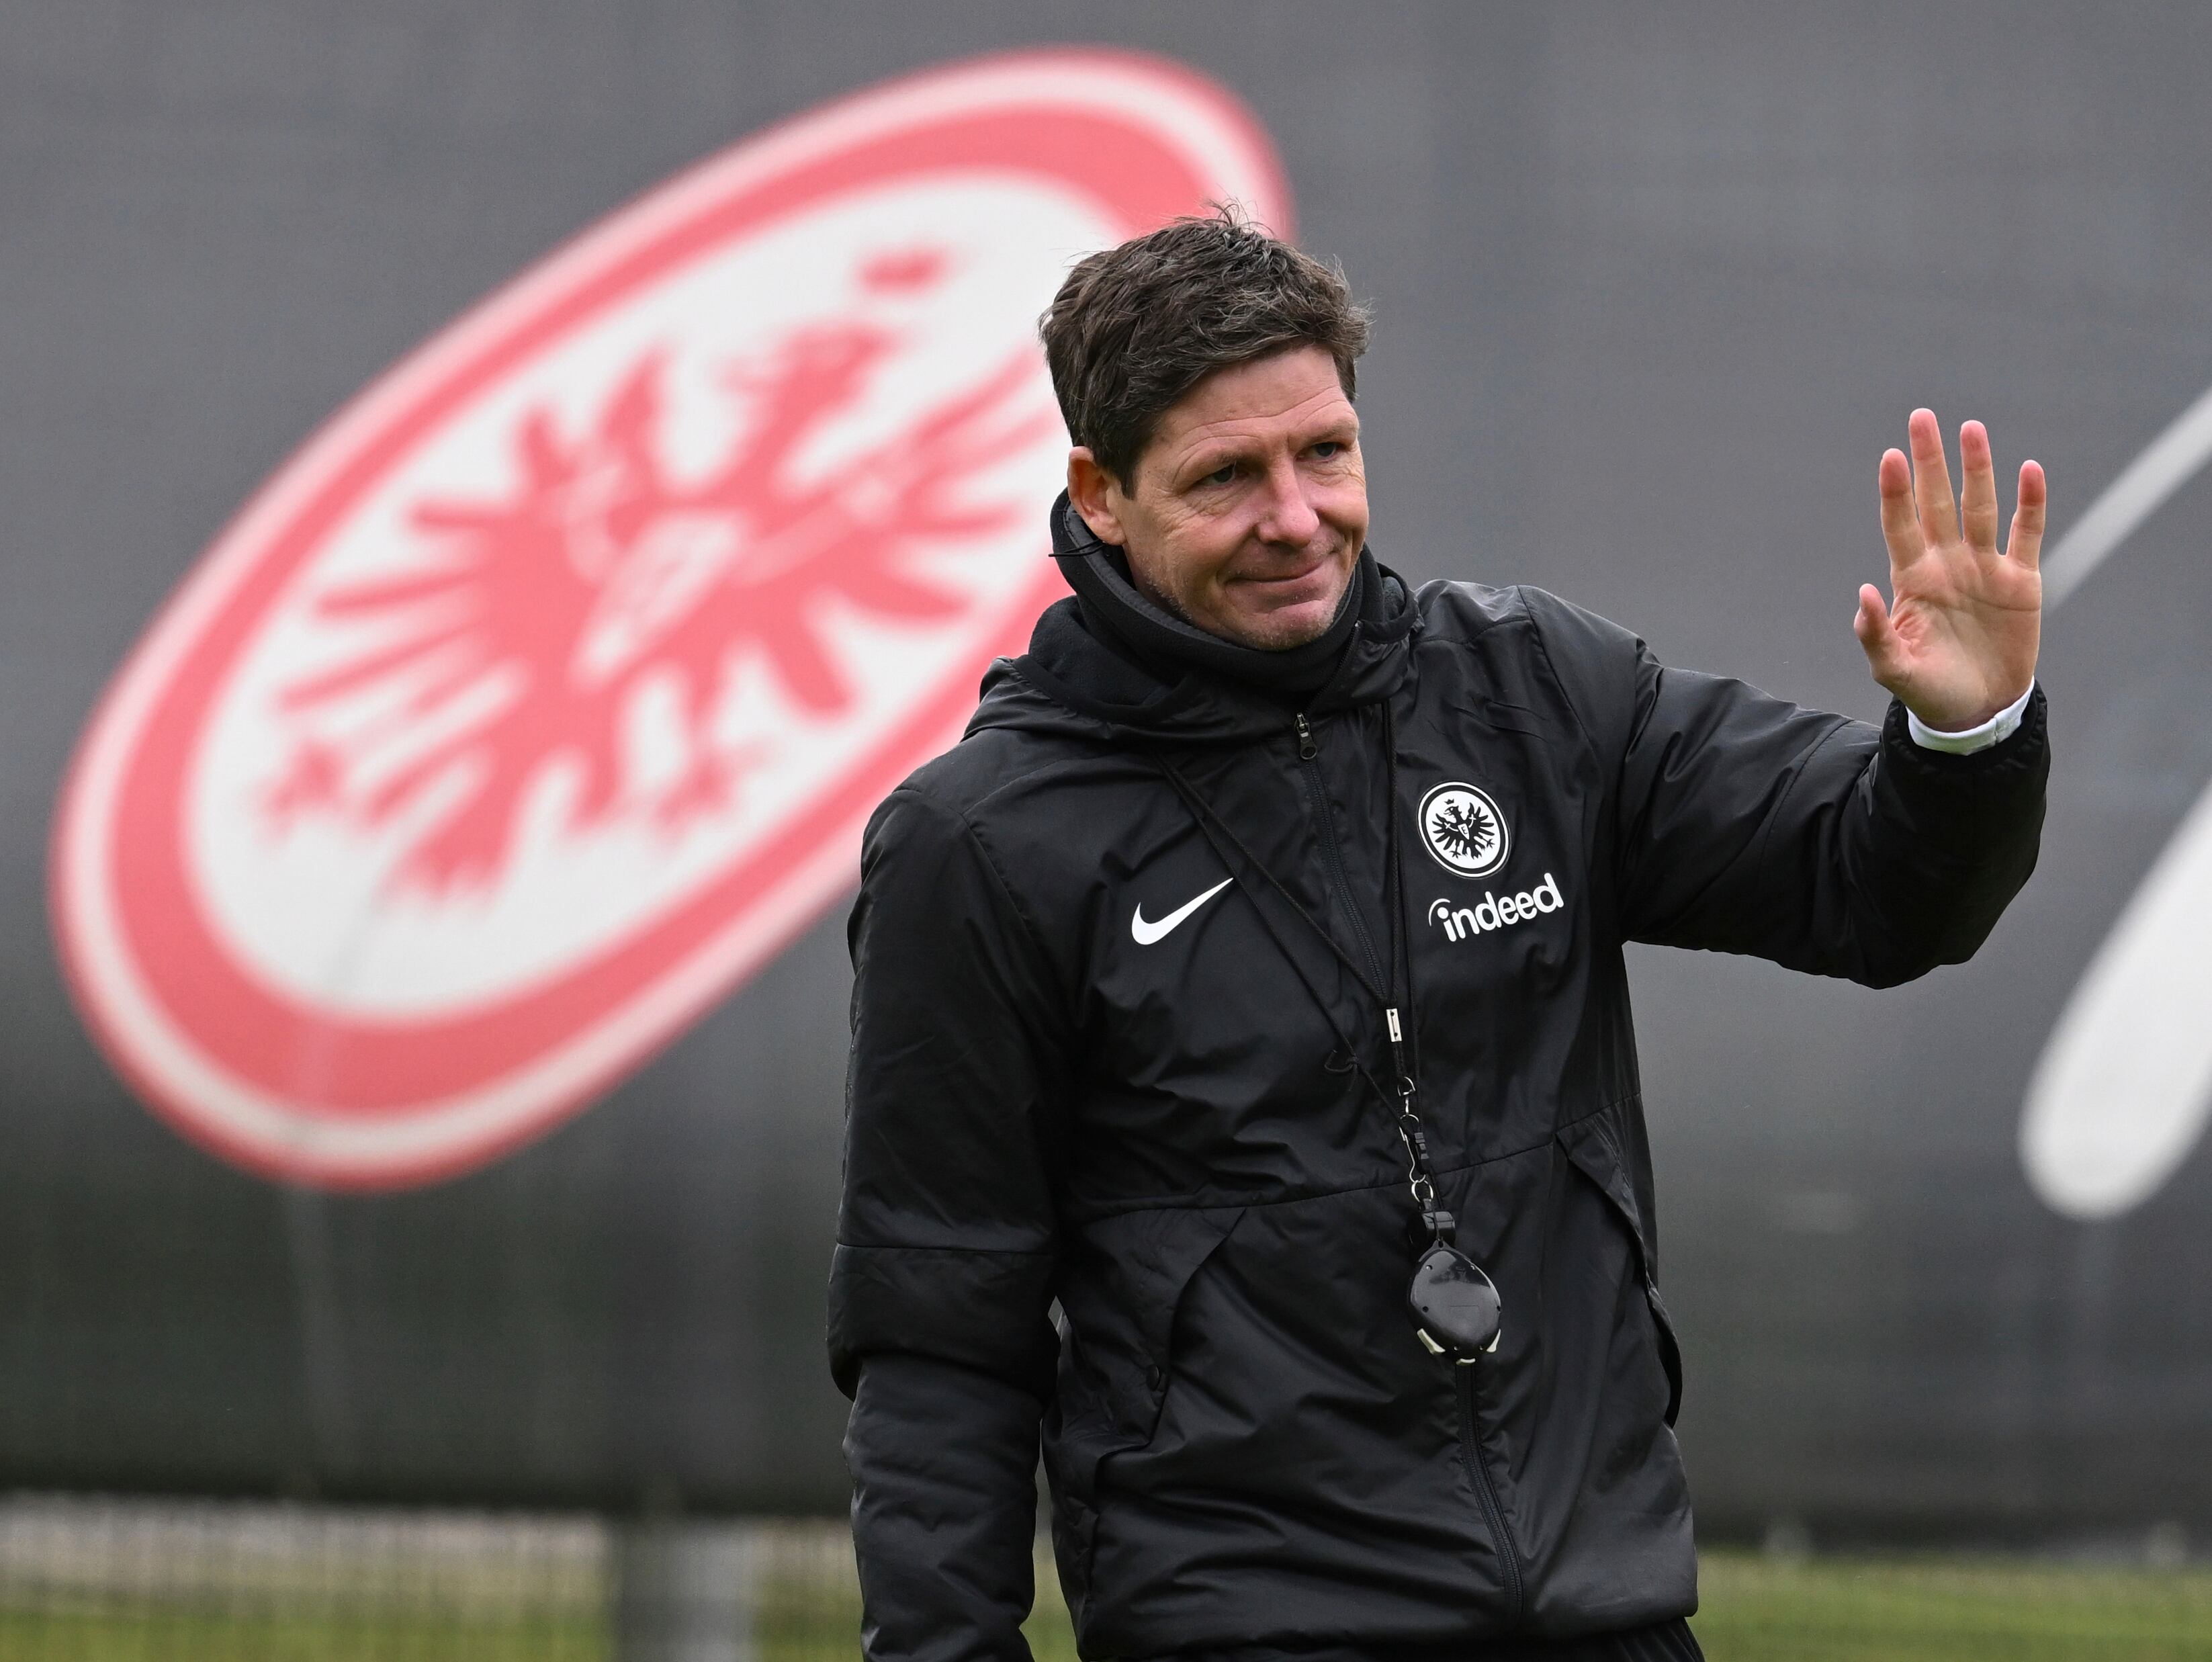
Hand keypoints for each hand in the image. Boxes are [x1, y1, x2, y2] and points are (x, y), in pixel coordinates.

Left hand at [1855, 409, 2043, 731]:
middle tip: (1922, 417)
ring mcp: (1984, 567)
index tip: (1891, 457)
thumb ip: (1874, 634)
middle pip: (1937, 501)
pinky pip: (2027, 533)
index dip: (1896, 492)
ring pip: (1980, 507)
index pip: (1900, 525)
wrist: (1976, 710)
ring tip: (1972, 428)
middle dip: (1931, 461)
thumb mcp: (1893, 669)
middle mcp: (1947, 563)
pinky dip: (2031, 503)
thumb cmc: (1928, 689)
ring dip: (1977, 469)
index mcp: (1913, 579)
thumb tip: (1863, 592)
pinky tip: (2030, 470)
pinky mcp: (2021, 580)